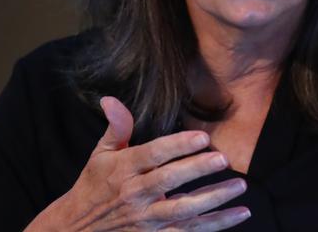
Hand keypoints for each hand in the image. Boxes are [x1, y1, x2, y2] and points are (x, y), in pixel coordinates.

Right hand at [26, 96, 249, 230]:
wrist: (77, 229)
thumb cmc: (94, 184)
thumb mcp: (101, 153)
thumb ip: (116, 127)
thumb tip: (110, 99)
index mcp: (123, 169)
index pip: (153, 155)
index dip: (177, 146)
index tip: (202, 136)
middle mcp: (135, 194)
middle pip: (168, 182)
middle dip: (197, 170)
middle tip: (224, 158)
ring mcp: (146, 219)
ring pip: (183, 211)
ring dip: (213, 199)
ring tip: (239, 185)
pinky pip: (189, 231)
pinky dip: (216, 224)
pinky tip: (240, 213)